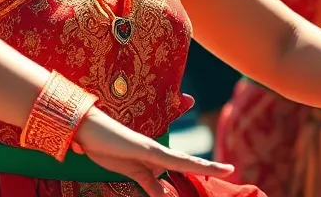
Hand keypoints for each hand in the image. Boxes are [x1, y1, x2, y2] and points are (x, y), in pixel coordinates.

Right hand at [74, 109, 232, 195]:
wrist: (89, 130)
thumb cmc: (109, 148)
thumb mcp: (132, 173)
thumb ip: (149, 184)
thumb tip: (163, 195)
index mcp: (157, 158)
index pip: (184, 166)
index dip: (202, 170)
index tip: (222, 171)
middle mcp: (159, 152)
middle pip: (189, 162)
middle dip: (209, 167)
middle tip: (231, 169)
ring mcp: (153, 150)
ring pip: (184, 161)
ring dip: (204, 165)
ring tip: (224, 169)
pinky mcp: (146, 149)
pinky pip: (167, 160)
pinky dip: (181, 165)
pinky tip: (194, 166)